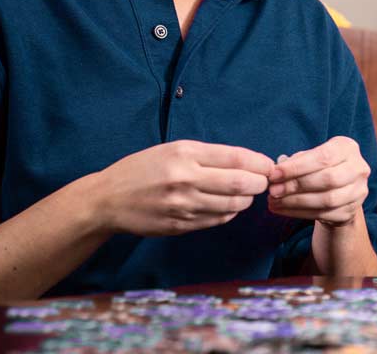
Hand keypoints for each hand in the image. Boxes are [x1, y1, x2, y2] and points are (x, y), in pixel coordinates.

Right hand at [91, 140, 271, 236]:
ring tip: (245, 194)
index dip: (260, 163)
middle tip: (263, 182)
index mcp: (185, 153)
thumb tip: (247, 163)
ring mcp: (183, 205)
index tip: (269, 165)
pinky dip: (229, 214)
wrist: (108, 199)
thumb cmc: (143, 169)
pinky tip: (227, 206)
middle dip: (259, 183)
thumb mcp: (172, 150)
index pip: (236, 158)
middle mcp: (185, 178)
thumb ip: (208, 156)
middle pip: (240, 183)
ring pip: (232, 205)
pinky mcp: (180, 225)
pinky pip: (217, 220)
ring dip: (246, 200)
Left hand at [267, 136, 370, 227]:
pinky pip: (324, 214)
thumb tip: (276, 172)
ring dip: (296, 202)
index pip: (323, 157)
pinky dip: (299, 213)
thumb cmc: (319, 168)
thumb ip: (296, 162)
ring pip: (327, 199)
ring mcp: (358, 191)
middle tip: (273, 190)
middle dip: (296, 185)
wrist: (339, 191)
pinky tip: (283, 210)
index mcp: (348, 148)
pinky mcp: (350, 211)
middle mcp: (359, 168)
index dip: (297, 167)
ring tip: (274, 202)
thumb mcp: (311, 158)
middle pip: (328, 179)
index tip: (274, 174)